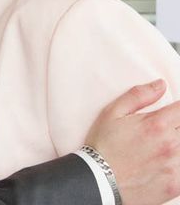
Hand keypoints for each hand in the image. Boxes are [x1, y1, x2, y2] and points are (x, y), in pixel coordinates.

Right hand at [86, 79, 179, 204]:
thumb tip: (161, 85)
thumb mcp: (112, 113)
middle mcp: (170, 144)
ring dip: (177, 144)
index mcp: (157, 124)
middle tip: (163, 131)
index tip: (173, 114)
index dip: (179, 109)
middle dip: (176, 126)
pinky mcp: (176, 185)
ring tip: (162, 147)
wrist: (97, 180)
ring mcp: (175, 166)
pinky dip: (177, 163)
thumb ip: (138, 96)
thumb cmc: (103, 145)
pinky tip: (165, 162)